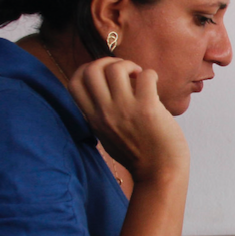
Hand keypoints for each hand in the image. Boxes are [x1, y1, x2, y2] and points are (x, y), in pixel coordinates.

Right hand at [68, 57, 188, 182]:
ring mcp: (125, 109)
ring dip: (130, 66)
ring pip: (116, 68)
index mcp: (94, 118)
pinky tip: (153, 85)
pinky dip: (150, 74)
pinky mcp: (148, 108)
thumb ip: (103, 117)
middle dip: (108, 62)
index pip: (74, 83)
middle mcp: (105, 112)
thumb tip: (107, 93)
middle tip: (125, 72)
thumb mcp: (108, 136)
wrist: (160, 174)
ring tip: (139, 77)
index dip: (86, 70)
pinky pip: (145, 76)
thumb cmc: (139, 156)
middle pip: (91, 70)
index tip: (103, 74)